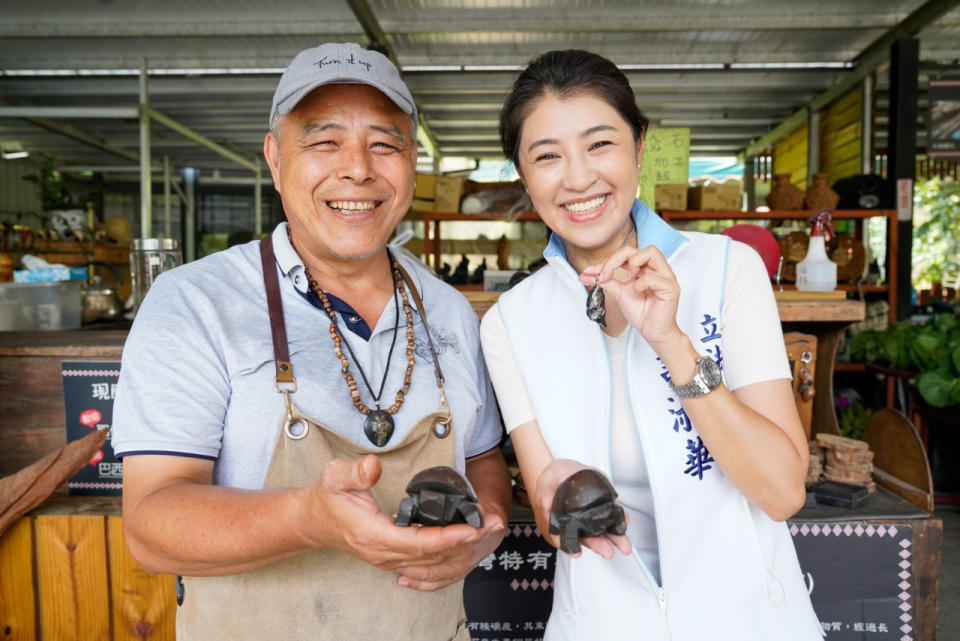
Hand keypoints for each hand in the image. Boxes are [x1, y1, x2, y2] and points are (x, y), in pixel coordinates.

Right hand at [296, 455, 495, 585]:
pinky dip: (446, 555)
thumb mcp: (335, 476)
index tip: (470, 529)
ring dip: (459, 551)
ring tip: (485, 533)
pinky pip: (424, 563)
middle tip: (490, 527)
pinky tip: (463, 543)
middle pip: (430, 557)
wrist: (312, 521)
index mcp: (372, 535)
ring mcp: (387, 558)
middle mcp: (382, 553)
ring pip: (430, 563)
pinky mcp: (392, 557)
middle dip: (463, 545)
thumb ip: (355, 472)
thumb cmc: (326, 497)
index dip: (446, 538)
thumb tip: (372, 465)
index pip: (416, 542)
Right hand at [533, 459, 630, 559]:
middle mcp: (576, 525)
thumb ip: (544, 492)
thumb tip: (545, 505)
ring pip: (601, 533)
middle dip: (598, 546)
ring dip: (614, 539)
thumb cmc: (554, 480)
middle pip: (586, 539)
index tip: (576, 552)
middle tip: (607, 551)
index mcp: (558, 523)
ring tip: (624, 545)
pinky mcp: (601, 510)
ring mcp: (589, 519)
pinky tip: (624, 520)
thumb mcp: (546, 481)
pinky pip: (612, 518)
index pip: (564, 539)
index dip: (570, 547)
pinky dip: (619, 521)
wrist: (565, 471)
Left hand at [579, 245, 682, 347]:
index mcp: (646, 268)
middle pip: (638, 248)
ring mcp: (665, 277)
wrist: (653, 332)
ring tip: (628, 277)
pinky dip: (641, 282)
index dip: (609, 259)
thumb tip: (589, 273)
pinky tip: (638, 290)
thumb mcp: (620, 293)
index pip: (628, 253)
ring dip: (633, 262)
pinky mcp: (670, 289)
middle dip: (616, 258)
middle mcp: (657, 269)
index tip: (593, 271)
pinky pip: (654, 278)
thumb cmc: (642, 313)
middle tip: (605, 274)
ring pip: (651, 253)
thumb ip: (607, 281)